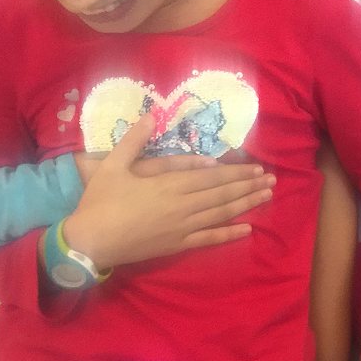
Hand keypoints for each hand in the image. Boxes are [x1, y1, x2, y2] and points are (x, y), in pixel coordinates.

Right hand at [61, 114, 273, 269]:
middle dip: (249, 185)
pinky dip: (229, 234)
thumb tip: (150, 114)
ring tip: (267, 197)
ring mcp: (182, 228)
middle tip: (272, 180)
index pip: (212, 176)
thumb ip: (134, 140)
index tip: (257, 167)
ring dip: (246, 204)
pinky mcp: (176, 245)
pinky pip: (208, 239)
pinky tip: (247, 230)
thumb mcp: (113, 164)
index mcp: (170, 184)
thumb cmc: (99, 201)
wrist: (88, 241)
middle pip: (223, 194)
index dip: (237, 172)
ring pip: (221, 214)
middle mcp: (183, 205)